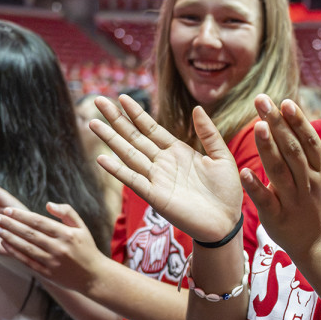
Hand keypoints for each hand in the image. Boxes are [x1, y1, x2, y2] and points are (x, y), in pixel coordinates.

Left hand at [0, 198, 110, 291]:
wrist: (94, 276)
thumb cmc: (87, 249)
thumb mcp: (82, 228)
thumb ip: (67, 213)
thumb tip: (48, 204)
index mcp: (67, 234)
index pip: (39, 222)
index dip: (21, 215)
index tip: (7, 210)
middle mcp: (58, 247)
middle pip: (29, 233)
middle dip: (9, 224)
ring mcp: (52, 261)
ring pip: (25, 247)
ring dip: (8, 237)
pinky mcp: (47, 273)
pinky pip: (27, 261)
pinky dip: (14, 252)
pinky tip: (5, 243)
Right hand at [89, 95, 242, 242]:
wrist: (227, 222)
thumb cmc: (226, 191)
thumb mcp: (221, 157)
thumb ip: (209, 134)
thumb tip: (197, 108)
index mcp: (178, 152)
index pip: (152, 129)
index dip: (137, 114)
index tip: (122, 97)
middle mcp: (163, 163)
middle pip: (134, 137)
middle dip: (117, 120)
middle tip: (98, 101)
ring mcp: (157, 179)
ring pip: (128, 154)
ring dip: (111, 139)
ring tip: (93, 122)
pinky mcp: (156, 197)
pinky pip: (133, 180)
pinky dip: (117, 170)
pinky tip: (102, 158)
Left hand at [240, 95, 320, 259]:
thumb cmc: (317, 203)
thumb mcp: (320, 175)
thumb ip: (305, 150)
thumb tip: (290, 116)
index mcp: (320, 169)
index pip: (307, 140)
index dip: (296, 120)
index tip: (283, 101)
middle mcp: (309, 182)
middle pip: (292, 150)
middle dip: (277, 124)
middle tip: (262, 100)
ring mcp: (294, 200)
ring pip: (280, 171)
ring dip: (269, 148)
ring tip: (258, 125)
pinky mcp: (278, 218)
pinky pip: (266, 200)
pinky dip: (256, 187)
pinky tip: (245, 172)